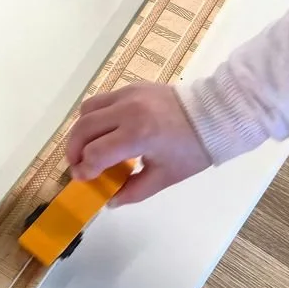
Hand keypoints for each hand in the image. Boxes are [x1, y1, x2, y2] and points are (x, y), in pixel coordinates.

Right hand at [66, 84, 210, 204]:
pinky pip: (100, 100)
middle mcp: (128, 111)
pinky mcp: (131, 87)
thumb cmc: (193, 149)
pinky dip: (94, 117)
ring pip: (87, 110)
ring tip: (85, 147)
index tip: (82, 179)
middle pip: (83, 129)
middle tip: (77, 166)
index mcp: (139, 135)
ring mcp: (128, 95)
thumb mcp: (165, 177)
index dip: (84, 169)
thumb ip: (134, 190)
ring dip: (80, 131)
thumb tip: (110, 200)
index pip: (96, 153)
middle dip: (73, 151)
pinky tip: (103, 131)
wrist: (215, 114)